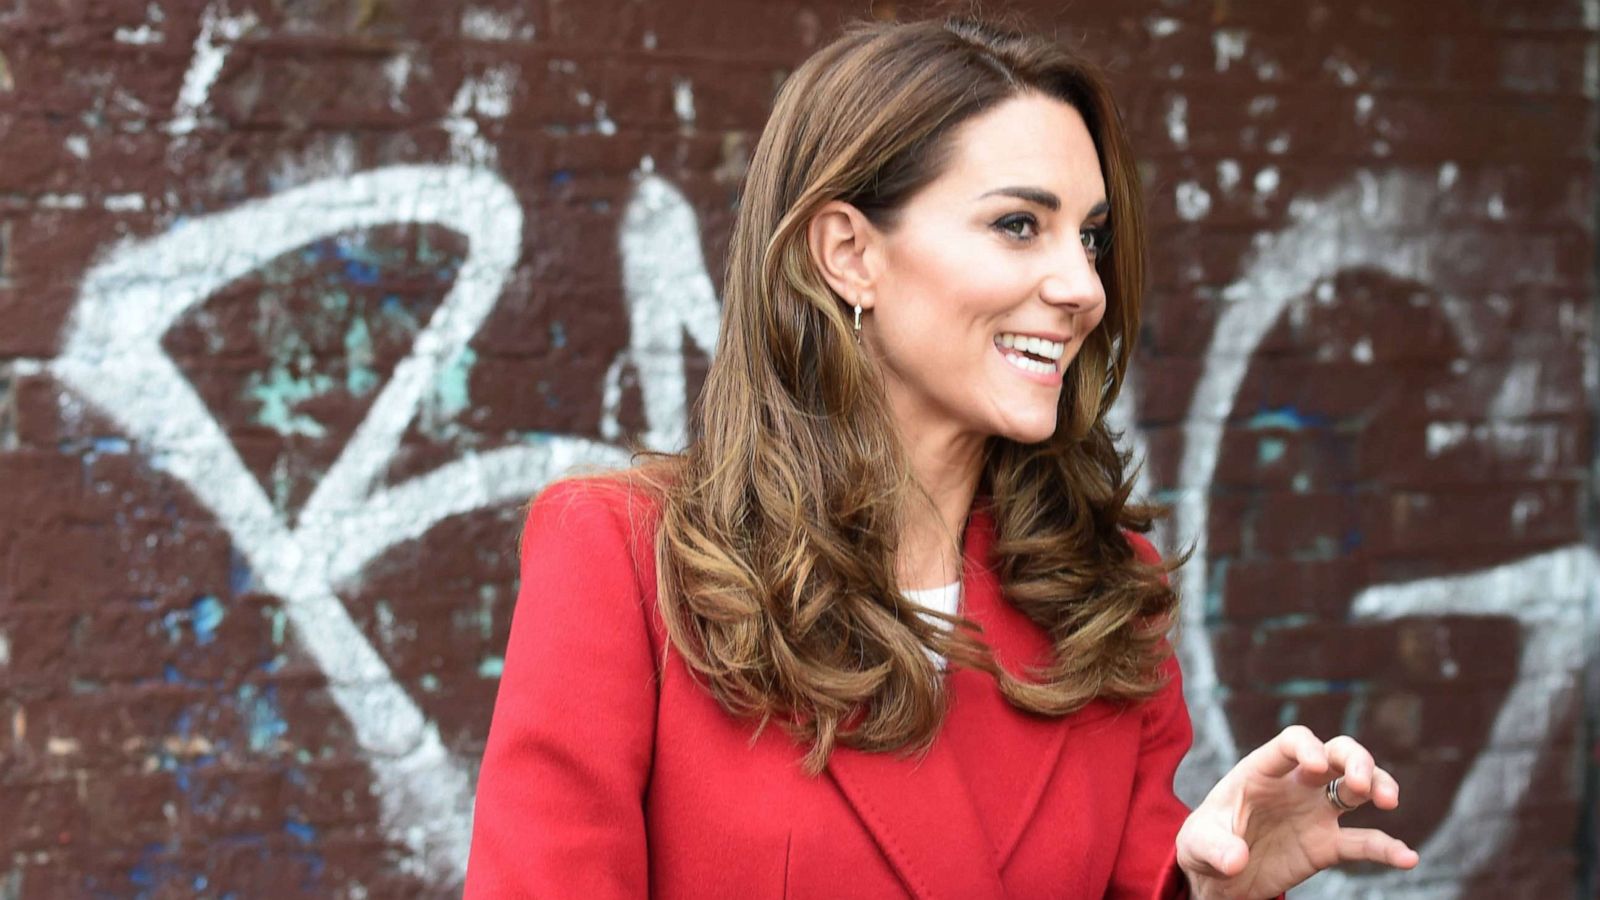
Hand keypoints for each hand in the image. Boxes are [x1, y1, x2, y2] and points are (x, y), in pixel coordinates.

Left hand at [1175, 726, 1419, 899]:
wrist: (1218, 878)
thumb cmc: (1203, 845)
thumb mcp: (1196, 844)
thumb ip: (1215, 847)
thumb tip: (1235, 860)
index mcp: (1262, 770)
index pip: (1292, 742)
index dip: (1307, 747)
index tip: (1316, 766)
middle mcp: (1295, 784)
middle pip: (1335, 753)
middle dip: (1354, 759)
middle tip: (1359, 782)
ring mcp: (1315, 812)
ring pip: (1356, 786)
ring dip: (1377, 785)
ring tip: (1388, 801)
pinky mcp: (1327, 845)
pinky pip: (1364, 842)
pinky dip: (1387, 848)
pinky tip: (1408, 858)